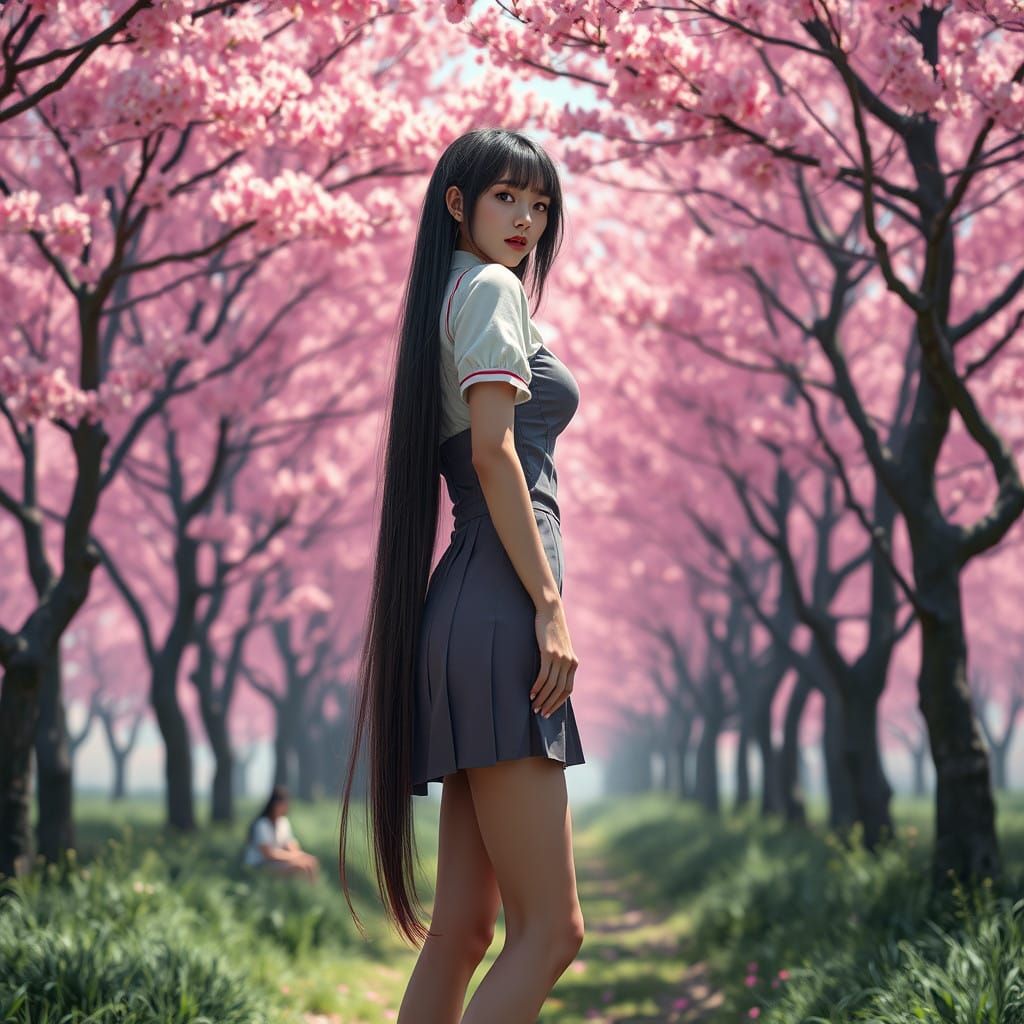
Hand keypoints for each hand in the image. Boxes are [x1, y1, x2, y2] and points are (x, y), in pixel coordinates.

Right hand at [530, 599, 578, 718]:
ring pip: (551, 685)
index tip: (549, 710)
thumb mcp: (560, 648)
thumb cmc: (552, 631)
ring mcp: (560, 658)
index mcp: (574, 663)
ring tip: (533, 705)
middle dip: (549, 704)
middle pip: (560, 690)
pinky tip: (531, 693)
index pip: (568, 690)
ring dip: (542, 698)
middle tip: (539, 713)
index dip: (558, 702)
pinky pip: (544, 675)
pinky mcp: (549, 653)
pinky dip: (537, 686)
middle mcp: (569, 662)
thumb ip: (559, 663)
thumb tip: (551, 680)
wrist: (551, 612)